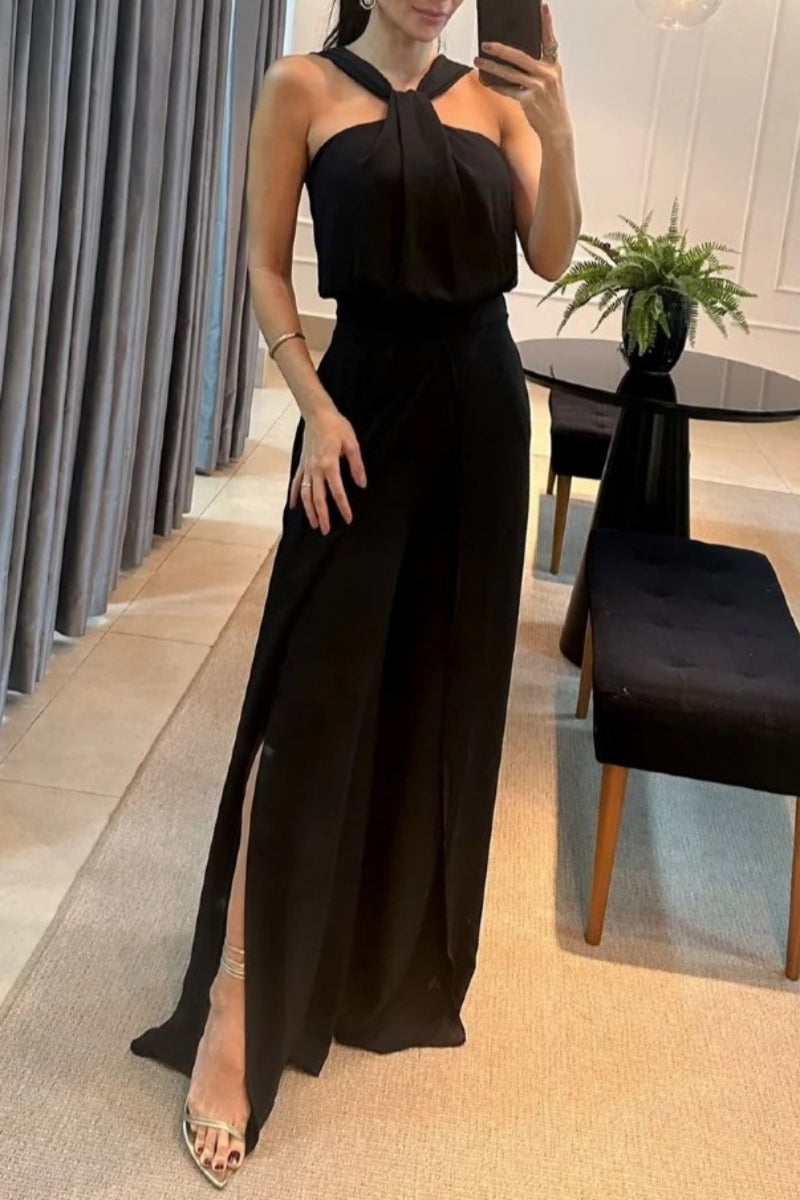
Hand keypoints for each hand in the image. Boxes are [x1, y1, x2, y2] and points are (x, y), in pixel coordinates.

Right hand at [289, 406, 366, 535]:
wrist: (317, 413)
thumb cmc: (336, 426)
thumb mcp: (352, 443)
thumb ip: (356, 465)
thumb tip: (362, 483)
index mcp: (330, 465)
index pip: (338, 491)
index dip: (343, 507)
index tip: (348, 519)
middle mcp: (316, 469)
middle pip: (318, 498)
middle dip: (322, 515)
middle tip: (326, 530)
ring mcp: (307, 467)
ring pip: (306, 494)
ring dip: (309, 510)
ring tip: (314, 524)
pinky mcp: (302, 464)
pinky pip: (296, 483)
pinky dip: (294, 496)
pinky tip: (294, 507)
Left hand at [475, 5, 572, 148]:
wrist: (557, 128)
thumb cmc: (551, 105)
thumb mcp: (552, 83)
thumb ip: (538, 69)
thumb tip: (515, 59)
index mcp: (554, 67)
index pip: (550, 41)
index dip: (546, 24)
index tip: (543, 8)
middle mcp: (547, 75)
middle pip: (520, 56)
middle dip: (501, 49)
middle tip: (486, 44)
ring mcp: (538, 88)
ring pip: (510, 73)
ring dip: (491, 67)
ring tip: (478, 61)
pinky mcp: (529, 101)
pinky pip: (508, 90)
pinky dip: (496, 85)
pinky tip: (486, 81)